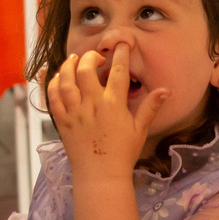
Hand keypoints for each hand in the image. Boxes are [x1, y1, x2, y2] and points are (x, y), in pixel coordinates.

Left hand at [45, 44, 168, 183]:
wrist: (100, 176)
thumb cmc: (122, 154)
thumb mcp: (140, 129)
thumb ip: (151, 107)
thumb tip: (166, 90)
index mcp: (114, 105)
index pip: (117, 72)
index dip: (120, 54)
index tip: (122, 44)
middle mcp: (92, 105)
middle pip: (86, 70)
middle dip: (91, 57)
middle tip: (96, 56)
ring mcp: (75, 113)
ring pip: (66, 80)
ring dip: (69, 66)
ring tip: (74, 59)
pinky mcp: (62, 122)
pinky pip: (53, 97)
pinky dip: (52, 84)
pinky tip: (57, 77)